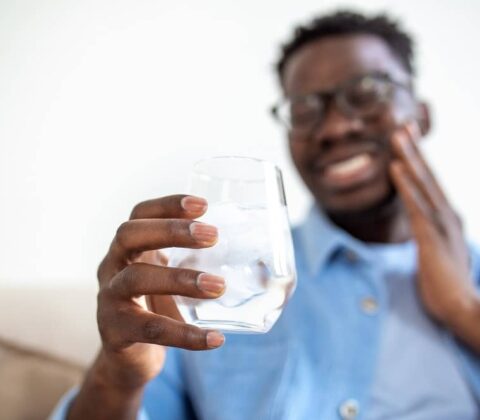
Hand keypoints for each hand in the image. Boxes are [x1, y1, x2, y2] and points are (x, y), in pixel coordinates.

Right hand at [95, 194, 225, 390]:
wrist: (127, 360)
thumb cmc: (155, 309)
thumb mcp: (168, 279)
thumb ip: (194, 265)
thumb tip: (258, 264)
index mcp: (129, 249)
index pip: (140, 214)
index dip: (167, 205)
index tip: (203, 204)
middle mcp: (111, 267)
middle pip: (129, 235)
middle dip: (171, 230)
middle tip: (213, 235)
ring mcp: (108, 299)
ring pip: (136, 278)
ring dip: (180, 278)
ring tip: (219, 286)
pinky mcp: (114, 332)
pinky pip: (150, 329)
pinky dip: (185, 334)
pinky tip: (215, 338)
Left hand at [390, 123, 478, 327]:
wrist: (461, 310)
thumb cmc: (447, 284)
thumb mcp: (438, 253)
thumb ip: (432, 236)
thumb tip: (423, 227)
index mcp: (447, 219)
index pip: (431, 185)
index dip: (419, 162)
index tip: (408, 141)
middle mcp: (447, 216)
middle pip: (428, 177)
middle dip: (415, 151)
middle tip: (403, 126)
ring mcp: (440, 225)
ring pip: (423, 185)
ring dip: (410, 158)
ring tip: (397, 135)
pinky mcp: (431, 238)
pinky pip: (415, 206)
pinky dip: (406, 185)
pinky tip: (395, 168)